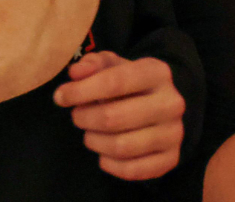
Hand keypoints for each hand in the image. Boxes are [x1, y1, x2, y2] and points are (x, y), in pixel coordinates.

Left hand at [52, 51, 184, 180]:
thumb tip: (75, 73)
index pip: (114, 82)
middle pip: (114, 117)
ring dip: (95, 141)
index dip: (81, 91)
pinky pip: (133, 170)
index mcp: (157, 72)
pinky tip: (103, 154)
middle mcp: (171, 103)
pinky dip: (110, 164)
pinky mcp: (171, 158)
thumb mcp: (111, 65)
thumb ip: (91, 64)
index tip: (60, 97)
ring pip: (122, 146)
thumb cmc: (129, 83)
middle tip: (76, 116)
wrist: (161, 106)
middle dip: (85, 118)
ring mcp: (174, 133)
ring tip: (89, 133)